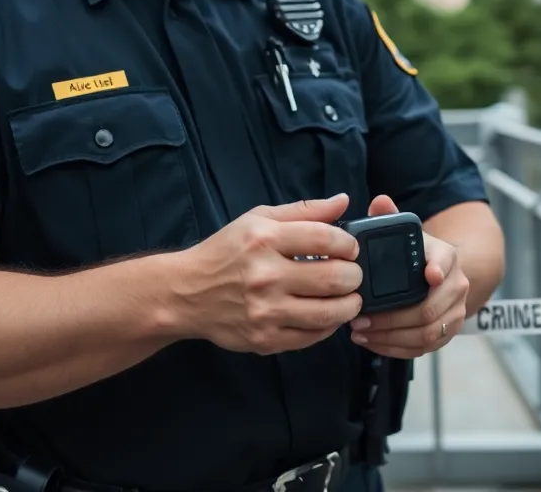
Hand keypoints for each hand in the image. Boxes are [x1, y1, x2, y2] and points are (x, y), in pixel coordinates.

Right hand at [176, 194, 363, 354]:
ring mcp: (265, 311)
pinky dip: (329, 326)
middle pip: (333, 279)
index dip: (349, 244)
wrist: (186, 293)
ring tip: (348, 297)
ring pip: (328, 313)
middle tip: (352, 275)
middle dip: (354, 276)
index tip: (350, 248)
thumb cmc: (225, 252)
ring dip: (349, 305)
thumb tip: (343, 201)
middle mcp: (265, 276)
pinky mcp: (265, 339)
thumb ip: (304, 211)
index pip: (326, 240)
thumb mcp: (258, 219)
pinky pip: (312, 336)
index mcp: (265, 239)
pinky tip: (327, 315)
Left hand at [348, 195, 468, 358]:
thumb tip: (380, 201)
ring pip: (426, 333)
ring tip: (360, 332)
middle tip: (360, 318)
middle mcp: (457, 285)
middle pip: (428, 309)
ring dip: (390, 337)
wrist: (442, 275)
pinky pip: (423, 348)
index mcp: (446, 256)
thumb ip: (390, 217)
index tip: (429, 276)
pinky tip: (372, 343)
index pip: (445, 262)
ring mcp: (455, 312)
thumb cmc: (417, 254)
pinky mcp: (447, 333)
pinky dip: (395, 349)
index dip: (438, 270)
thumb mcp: (407, 234)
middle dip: (391, 318)